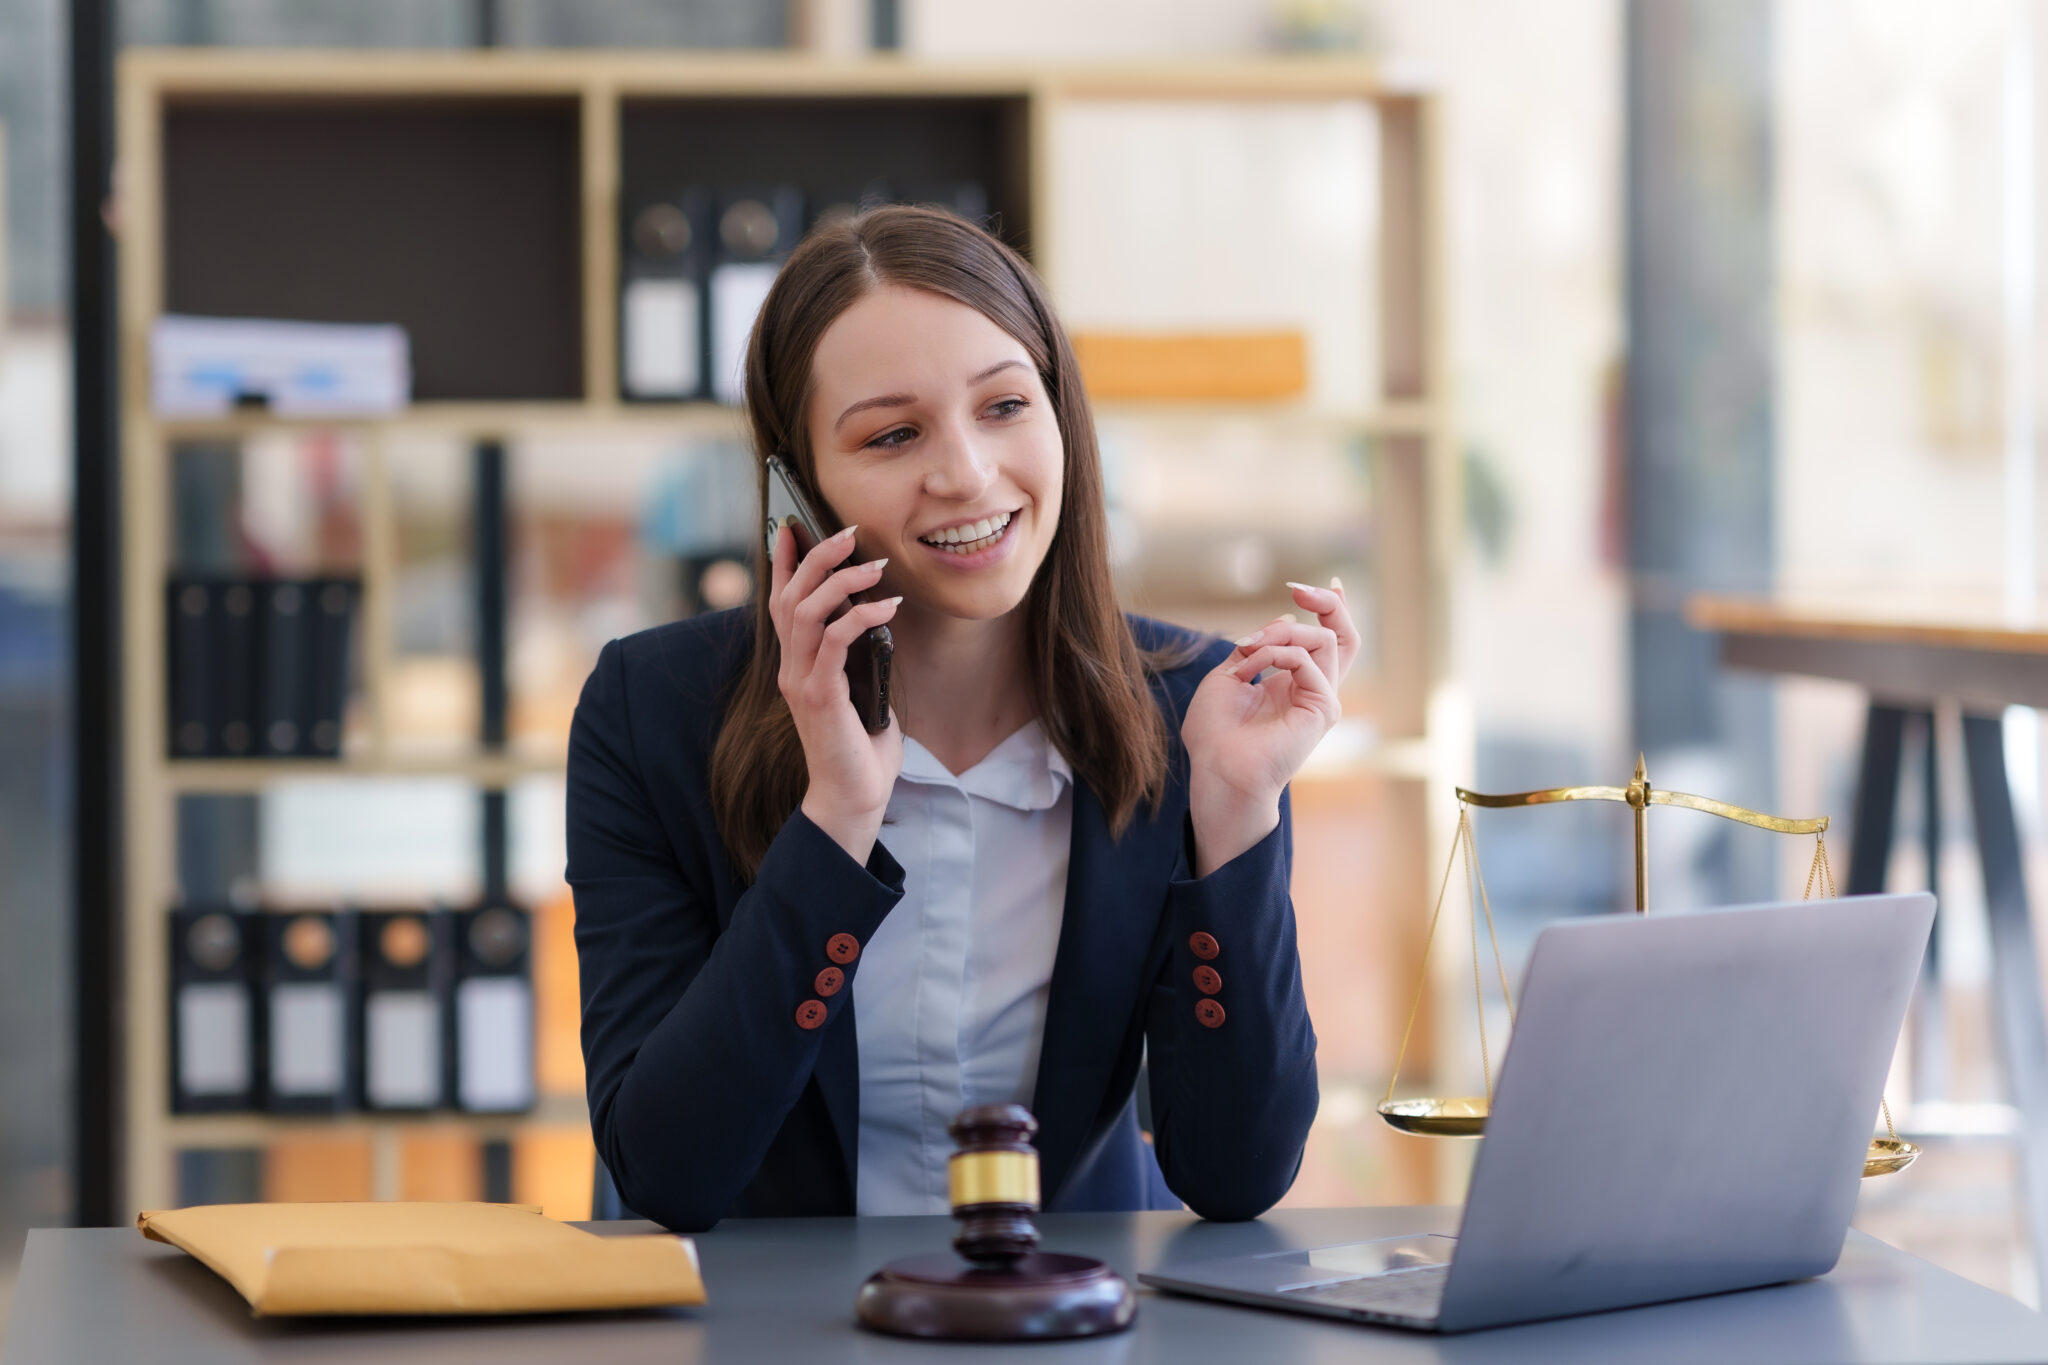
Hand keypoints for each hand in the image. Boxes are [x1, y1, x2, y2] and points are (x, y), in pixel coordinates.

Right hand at [768, 522, 904, 862]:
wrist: (853, 798)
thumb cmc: (861, 747)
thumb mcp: (861, 689)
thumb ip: (858, 657)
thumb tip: (877, 619)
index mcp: (797, 665)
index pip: (782, 603)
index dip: (784, 563)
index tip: (792, 525)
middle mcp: (791, 668)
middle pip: (791, 597)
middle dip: (816, 557)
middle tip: (846, 531)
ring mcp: (801, 681)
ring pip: (807, 612)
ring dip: (841, 581)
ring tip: (875, 564)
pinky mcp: (820, 696)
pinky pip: (835, 642)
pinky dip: (860, 617)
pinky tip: (886, 608)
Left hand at [1180, 579, 1361, 874]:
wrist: (1217, 771)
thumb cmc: (1215, 733)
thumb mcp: (1227, 676)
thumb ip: (1255, 648)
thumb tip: (1285, 621)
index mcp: (1294, 682)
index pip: (1326, 640)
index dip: (1330, 609)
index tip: (1309, 588)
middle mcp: (1313, 689)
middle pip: (1344, 637)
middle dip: (1328, 604)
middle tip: (1298, 590)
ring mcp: (1322, 699)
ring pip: (1325, 641)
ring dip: (1278, 636)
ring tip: (1248, 649)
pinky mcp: (1323, 709)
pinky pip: (1307, 662)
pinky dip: (1275, 655)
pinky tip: (1250, 668)